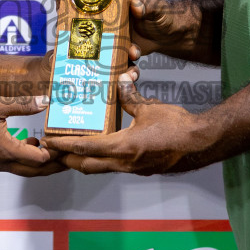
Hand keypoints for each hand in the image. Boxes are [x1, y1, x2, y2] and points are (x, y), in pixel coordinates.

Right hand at [0, 95, 65, 176]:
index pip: (39, 159)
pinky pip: (11, 164)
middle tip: (68, 159)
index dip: (54, 152)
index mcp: (7, 151)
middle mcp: (2, 163)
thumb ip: (23, 104)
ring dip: (38, 162)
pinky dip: (23, 158)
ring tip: (49, 148)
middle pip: (34, 171)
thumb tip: (45, 101)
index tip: (64, 143)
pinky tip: (26, 142)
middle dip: (53, 165)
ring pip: (22, 169)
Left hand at [42, 75, 215, 175]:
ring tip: (71, 152)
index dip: (64, 145)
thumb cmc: (177, 126)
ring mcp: (132, 169)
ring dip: (83, 162)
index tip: (49, 142)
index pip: (85, 148)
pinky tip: (101, 150)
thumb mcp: (149, 108)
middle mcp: (124, 163)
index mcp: (123, 147)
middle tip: (53, 152)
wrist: (200, 144)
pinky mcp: (140, 169)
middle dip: (67, 160)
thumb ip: (130, 97)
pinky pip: (114, 167)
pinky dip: (101, 161)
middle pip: (86, 166)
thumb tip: (120, 80)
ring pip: (100, 169)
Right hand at [53, 0, 189, 58]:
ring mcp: (106, 26)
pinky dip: (110, 62)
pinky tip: (126, 63)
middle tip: (64, 30)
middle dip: (67, 18)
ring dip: (89, 45)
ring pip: (87, 33)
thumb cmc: (165, 14)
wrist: (171, 36)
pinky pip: (103, 52)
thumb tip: (137, 5)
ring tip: (103, 51)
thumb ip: (148, 5)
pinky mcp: (111, 43)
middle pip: (77, 7)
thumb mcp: (158, 8)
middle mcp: (106, 7)